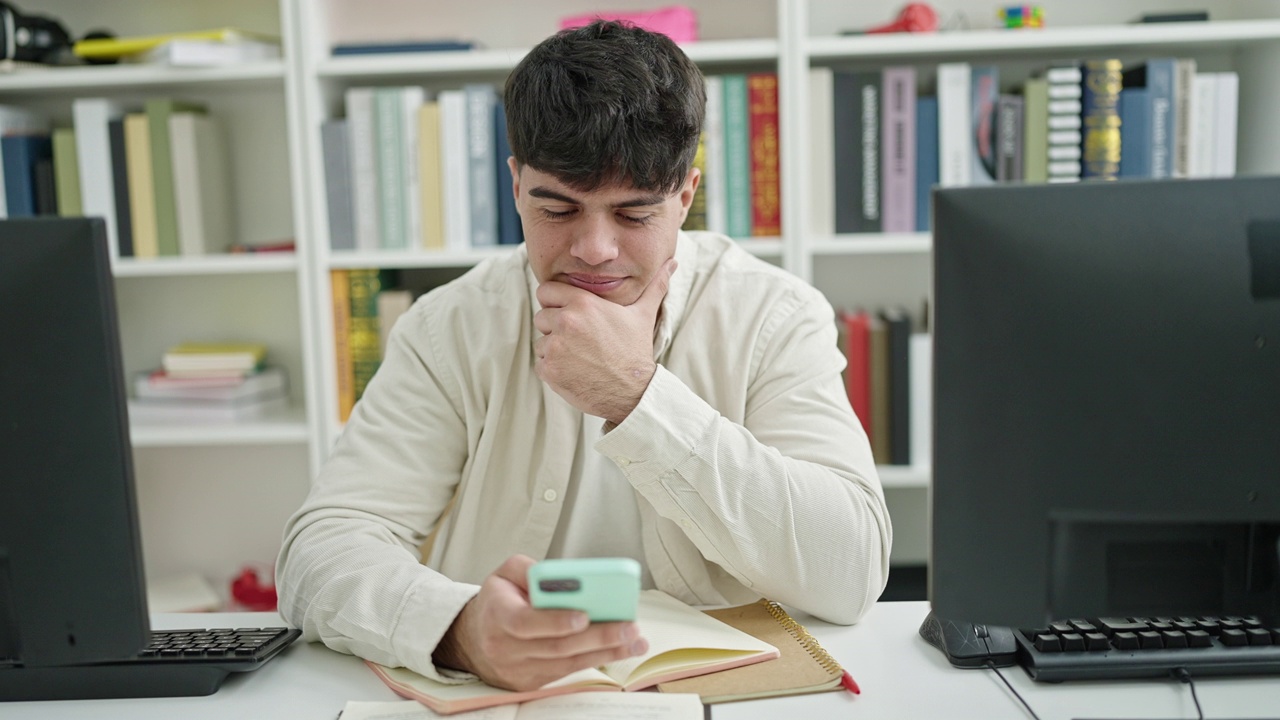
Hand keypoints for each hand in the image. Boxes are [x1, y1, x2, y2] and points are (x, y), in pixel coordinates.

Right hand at [433, 555, 647, 690]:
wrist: (472, 639)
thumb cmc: (497, 602)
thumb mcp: (504, 574)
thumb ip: (529, 568)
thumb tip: (564, 576)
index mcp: (497, 616)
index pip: (525, 623)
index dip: (555, 620)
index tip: (584, 615)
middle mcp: (505, 648)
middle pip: (556, 646)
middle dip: (597, 636)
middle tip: (629, 626)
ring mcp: (518, 670)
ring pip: (567, 662)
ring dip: (606, 652)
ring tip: (635, 640)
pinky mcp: (531, 683)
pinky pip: (567, 672)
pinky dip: (596, 661)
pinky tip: (620, 650)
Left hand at [533, 259, 676, 423]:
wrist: (633, 391)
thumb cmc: (635, 351)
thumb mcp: (643, 314)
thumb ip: (654, 285)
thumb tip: (673, 263)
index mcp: (583, 303)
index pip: (546, 291)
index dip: (556, 302)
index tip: (569, 314)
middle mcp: (566, 321)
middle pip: (542, 317)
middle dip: (555, 328)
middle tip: (580, 340)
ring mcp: (555, 347)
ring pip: (541, 342)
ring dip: (554, 350)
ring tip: (580, 357)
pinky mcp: (549, 370)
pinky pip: (540, 363)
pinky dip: (553, 369)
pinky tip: (575, 371)